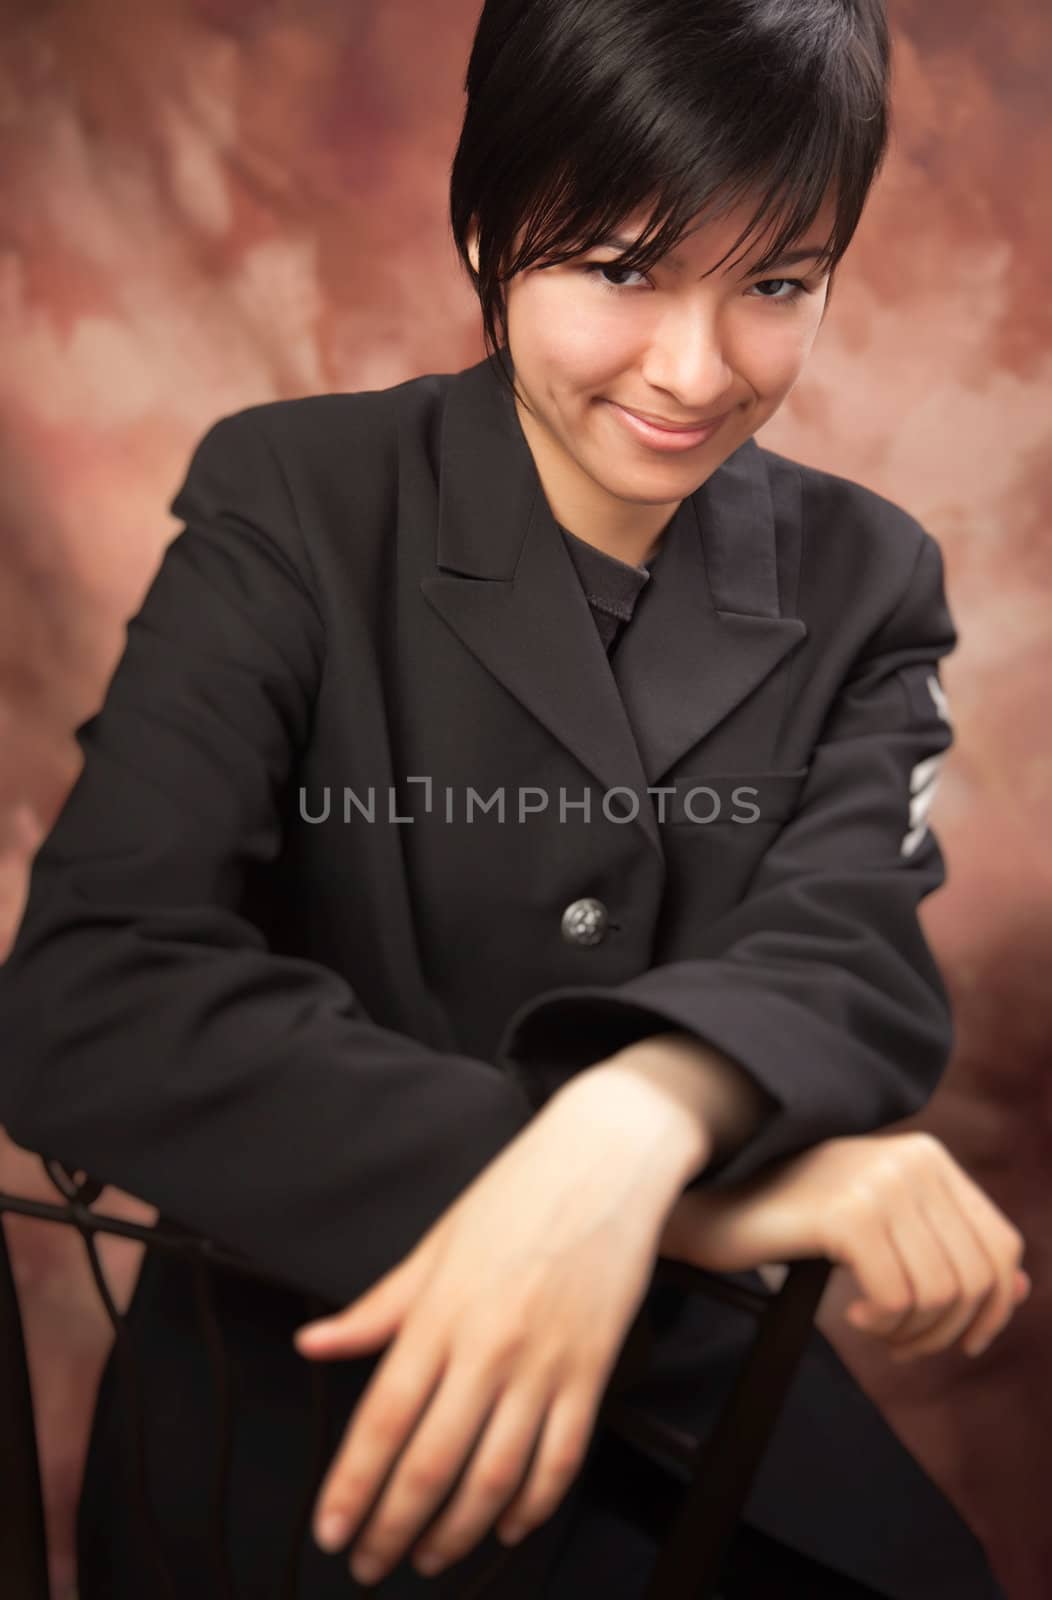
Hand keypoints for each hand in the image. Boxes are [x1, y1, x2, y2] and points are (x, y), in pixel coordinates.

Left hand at [290, 1076, 688, 1586]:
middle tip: (371, 1565)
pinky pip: (561, 1459)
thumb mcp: (436, 1243)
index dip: (352, 1487)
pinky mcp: (592, 1370)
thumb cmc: (518, 1193)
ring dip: (457, 1532)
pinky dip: (533, 1505)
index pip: (382, 1419)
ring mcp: (545, 1363)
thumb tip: (315, 1342)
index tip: (332, 1530)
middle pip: (431, 1463)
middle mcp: (488, 1346)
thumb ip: (377, 1308)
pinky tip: (508, 1525)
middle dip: (393, 1528)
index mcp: (439, 1312)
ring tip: (430, 1557)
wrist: (606, 1157)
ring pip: (495, 1477)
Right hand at [658, 1131, 1029, 1360]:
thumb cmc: (793, 1218)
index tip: (960, 1341)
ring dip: (911, 1334)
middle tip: (904, 1346)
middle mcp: (914, 1160)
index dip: (992, 1308)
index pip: (1001, 1247)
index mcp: (929, 1156)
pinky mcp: (850, 1214)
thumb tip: (1021, 1290)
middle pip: (977, 1278)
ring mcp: (881, 1183)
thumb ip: (947, 1248)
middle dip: (947, 1331)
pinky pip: (898, 1299)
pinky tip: (850, 1315)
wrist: (713, 1201)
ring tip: (874, 1329)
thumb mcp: (881, 1224)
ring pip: (940, 1295)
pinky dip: (881, 1325)